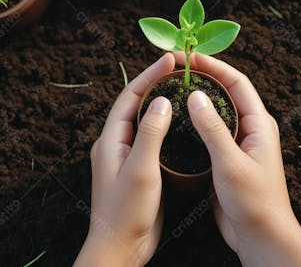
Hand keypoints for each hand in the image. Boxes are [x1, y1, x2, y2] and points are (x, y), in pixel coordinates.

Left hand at [75, 53, 174, 266]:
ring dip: (160, 100)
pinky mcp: (139, 163)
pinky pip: (152, 134)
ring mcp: (128, 152)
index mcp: (111, 138)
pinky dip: (165, 122)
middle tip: (178, 69)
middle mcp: (117, 140)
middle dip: (155, 82)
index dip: (149, 75)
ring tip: (181, 87)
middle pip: (136, 102)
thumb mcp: (141, 169)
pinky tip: (181, 120)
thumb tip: (161, 100)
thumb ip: (150, 133)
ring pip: (145, 118)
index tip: (169, 60)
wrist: (121, 247)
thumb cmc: (127, 211)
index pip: (130, 95)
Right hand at [174, 52, 300, 266]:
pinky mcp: (226, 154)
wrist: (260, 236)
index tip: (190, 58)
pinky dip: (195, 120)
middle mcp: (249, 127)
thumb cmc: (254, 202)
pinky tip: (178, 119)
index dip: (215, 66)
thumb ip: (213, 128)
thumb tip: (195, 95)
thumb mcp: (231, 163)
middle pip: (226, 92)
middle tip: (177, 69)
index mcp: (258, 123)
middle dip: (204, 77)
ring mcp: (237, 140)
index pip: (237, 82)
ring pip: (216, 110)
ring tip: (174, 88)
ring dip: (198, 97)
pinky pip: (210, 129)